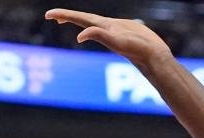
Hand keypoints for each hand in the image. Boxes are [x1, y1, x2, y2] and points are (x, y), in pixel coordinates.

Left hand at [45, 9, 171, 67]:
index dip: (64, 14)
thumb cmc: (137, 50)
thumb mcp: (116, 41)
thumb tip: (80, 35)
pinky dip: (99, 26)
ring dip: (80, 19)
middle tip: (51, 16)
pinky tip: (97, 27)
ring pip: (93, 22)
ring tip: (67, 19)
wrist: (155, 57)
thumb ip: (98, 35)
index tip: (48, 15)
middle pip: (83, 19)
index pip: (79, 18)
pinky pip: (108, 26)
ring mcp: (116, 31)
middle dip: (67, 16)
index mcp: (102, 27)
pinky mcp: (126, 32)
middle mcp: (107, 28)